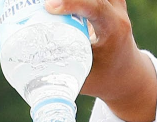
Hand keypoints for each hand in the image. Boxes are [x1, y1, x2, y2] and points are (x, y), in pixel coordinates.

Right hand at [45, 0, 156, 121]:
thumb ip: (61, 66)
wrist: (128, 74)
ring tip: (49, 5)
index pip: (96, 7)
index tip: (48, 7)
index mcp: (114, 30)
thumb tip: (27, 58)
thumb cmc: (104, 78)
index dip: (71, 3)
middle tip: (41, 4)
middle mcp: (117, 12)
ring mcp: (115, 2)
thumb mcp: (83, 76)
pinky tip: (58, 3)